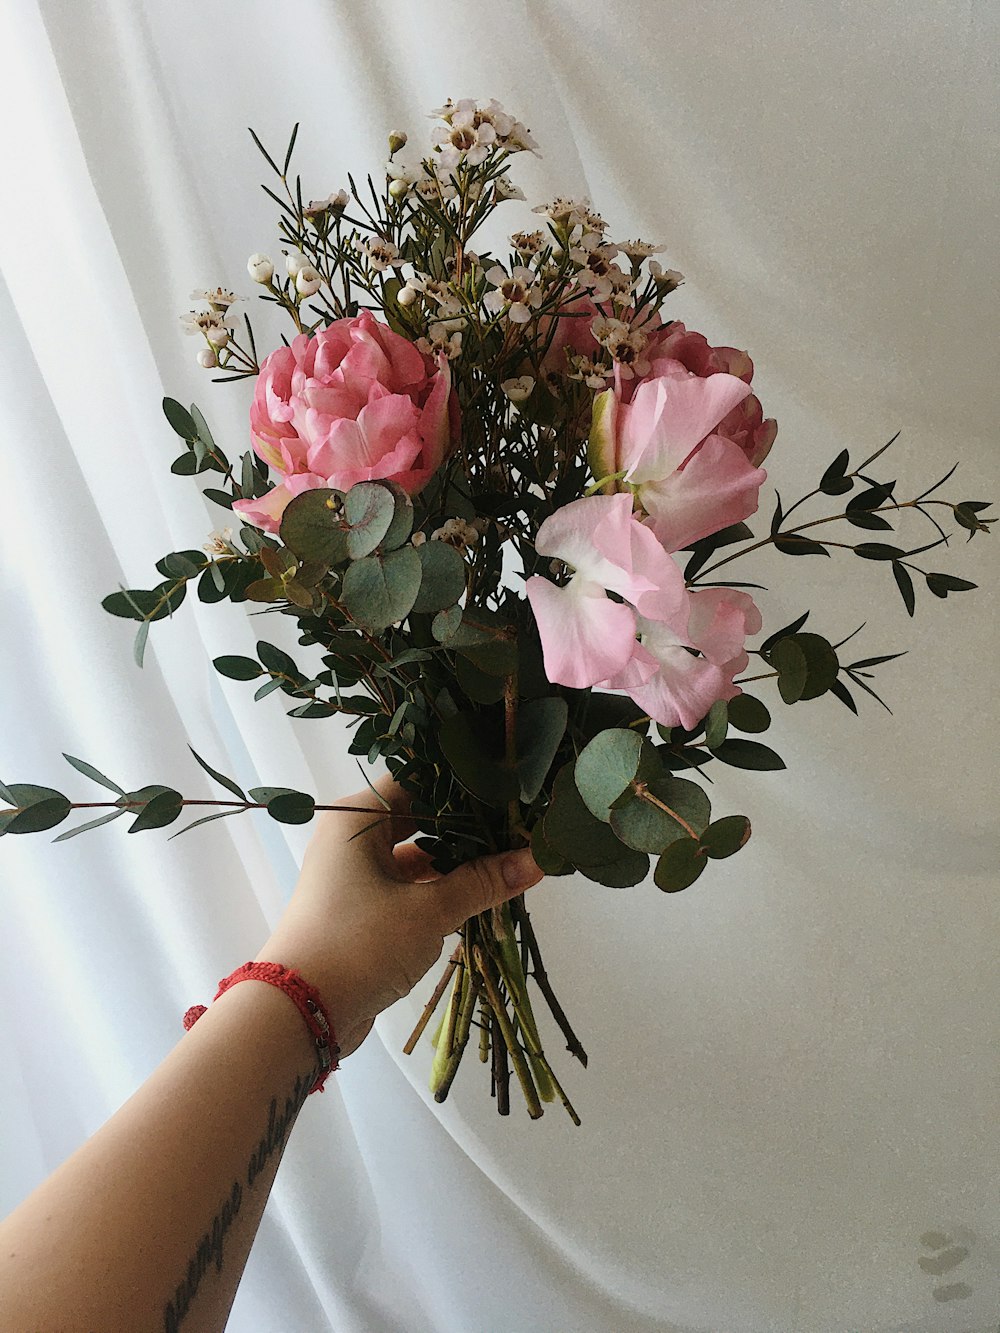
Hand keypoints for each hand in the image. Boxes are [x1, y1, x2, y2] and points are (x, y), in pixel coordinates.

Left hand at [257, 776, 542, 1056]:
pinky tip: (481, 895)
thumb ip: (483, 883)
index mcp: (355, 820)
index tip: (508, 785)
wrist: (300, 1014)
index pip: (416, 778)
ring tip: (511, 858)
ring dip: (456, 862)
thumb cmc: (359, 945)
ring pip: (415, 856)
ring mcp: (355, 877)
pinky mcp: (361, 911)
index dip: (462, 782)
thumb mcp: (428, 912)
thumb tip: (538, 859)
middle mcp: (351, 840)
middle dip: (466, 826)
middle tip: (518, 823)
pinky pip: (407, 887)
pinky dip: (439, 890)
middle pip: (419, 817)